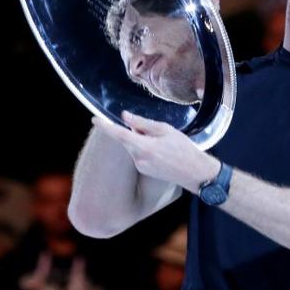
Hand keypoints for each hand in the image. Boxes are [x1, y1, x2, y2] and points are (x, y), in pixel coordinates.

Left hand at [92, 111, 219, 191]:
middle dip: (136, 132)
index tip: (94, 119)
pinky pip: (139, 155)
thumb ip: (142, 123)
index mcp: (144, 147)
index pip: (119, 134)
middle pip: (128, 139)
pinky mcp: (144, 171)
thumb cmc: (184, 149)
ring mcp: (140, 167)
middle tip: (157, 132)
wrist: (194, 172)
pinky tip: (163, 152)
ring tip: (164, 144)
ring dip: (143, 141)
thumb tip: (124, 117)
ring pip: (134, 147)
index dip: (105, 126)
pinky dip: (146, 149)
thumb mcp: (165, 130)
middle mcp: (139, 159)